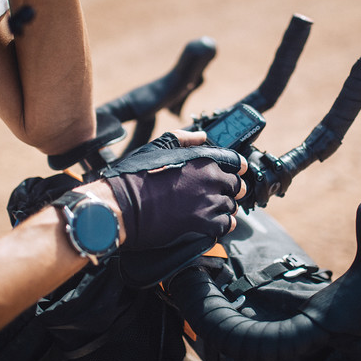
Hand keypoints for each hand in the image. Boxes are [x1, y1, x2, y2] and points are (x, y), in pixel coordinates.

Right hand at [102, 130, 246, 250]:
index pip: (234, 161)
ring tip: (216, 209)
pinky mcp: (203, 223)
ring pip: (231, 205)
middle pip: (235, 185)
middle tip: (224, 194)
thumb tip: (203, 135)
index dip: (237, 167)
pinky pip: (226, 225)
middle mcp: (209, 178)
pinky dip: (224, 224)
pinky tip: (217, 224)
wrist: (122, 205)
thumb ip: (183, 139)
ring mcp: (207, 201)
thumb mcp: (157, 147)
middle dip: (232, 189)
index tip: (238, 171)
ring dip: (226, 207)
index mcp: (201, 158)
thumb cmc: (135, 175)